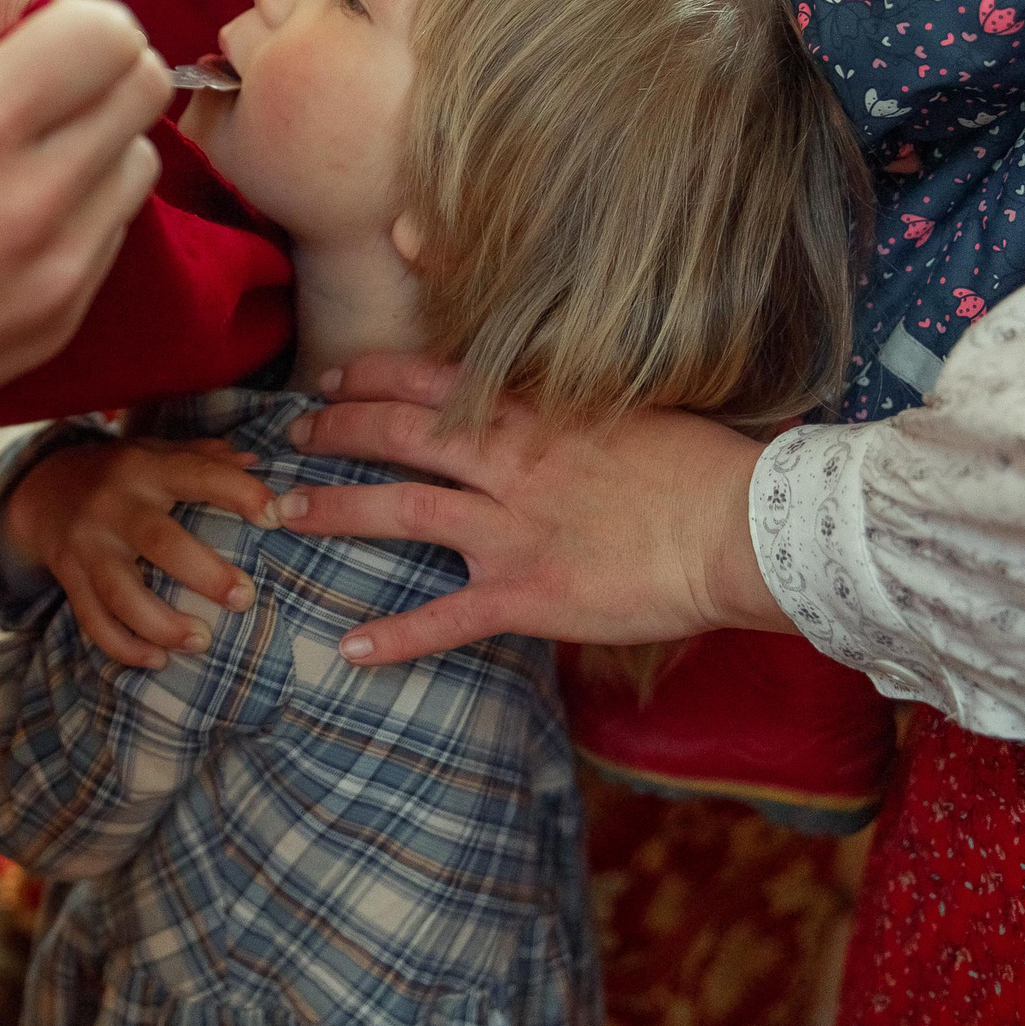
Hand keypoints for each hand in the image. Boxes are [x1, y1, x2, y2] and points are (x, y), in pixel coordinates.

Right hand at [0, 0, 170, 434]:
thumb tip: (10, 62)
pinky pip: (112, 233)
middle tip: (64, 89)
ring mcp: (60, 265)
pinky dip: (84, 212)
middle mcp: (33, 193)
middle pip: (145, 89)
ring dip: (103, 146)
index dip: (87, 25)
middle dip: (110, 74)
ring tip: (40, 161)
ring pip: (141, 162)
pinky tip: (22, 224)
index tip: (57, 40)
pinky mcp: (65, 317)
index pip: (106, 34)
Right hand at [2, 437, 277, 667]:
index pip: (195, 473)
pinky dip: (124, 647)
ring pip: (121, 592)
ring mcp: (88, 544)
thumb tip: (258, 462)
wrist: (42, 488)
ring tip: (201, 641)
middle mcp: (114, 505)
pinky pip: (93, 621)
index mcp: (145, 467)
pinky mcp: (69, 578)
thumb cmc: (122, 473)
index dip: (237, 492)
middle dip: (204, 574)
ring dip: (162, 624)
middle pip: (159, 541)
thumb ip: (204, 456)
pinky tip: (157, 660)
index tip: (277, 515)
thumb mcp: (157, 451)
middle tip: (244, 598)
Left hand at [267, 353, 795, 665]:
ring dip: (333, 510)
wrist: (742, 528)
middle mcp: (508, 462)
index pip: (431, 380)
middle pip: (396, 434)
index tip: (332, 377)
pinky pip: (443, 619)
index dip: (371, 376)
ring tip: (282, 514)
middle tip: (290, 437)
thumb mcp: (631, 411)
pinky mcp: (525, 595)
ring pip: (398, 510)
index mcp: (535, 413)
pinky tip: (348, 649)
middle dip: (334, 431)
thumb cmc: (705, 467)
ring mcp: (510, 529)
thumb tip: (547, 401)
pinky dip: (392, 637)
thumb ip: (573, 409)